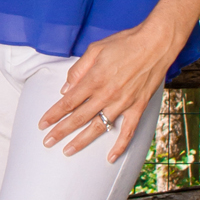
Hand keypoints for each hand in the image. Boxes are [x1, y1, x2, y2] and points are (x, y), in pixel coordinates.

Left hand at [37, 22, 173, 161]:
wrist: (156, 44)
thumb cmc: (125, 43)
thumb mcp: (95, 49)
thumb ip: (78, 70)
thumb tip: (66, 88)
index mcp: (94, 79)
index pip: (68, 102)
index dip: (53, 114)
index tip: (43, 124)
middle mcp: (106, 94)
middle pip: (78, 117)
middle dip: (61, 131)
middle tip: (47, 142)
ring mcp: (123, 103)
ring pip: (98, 127)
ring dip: (82, 140)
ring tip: (68, 151)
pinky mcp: (138, 107)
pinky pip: (128, 131)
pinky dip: (120, 145)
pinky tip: (111, 157)